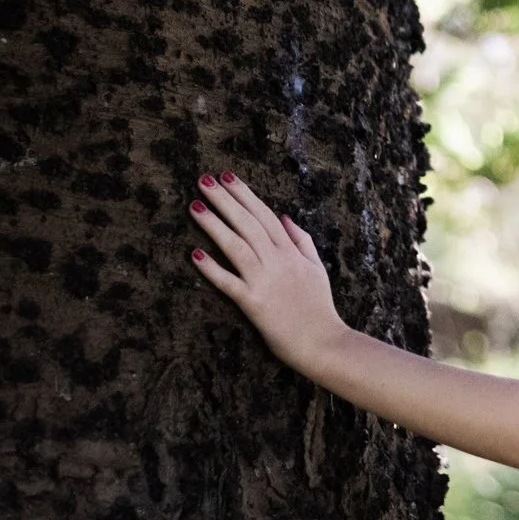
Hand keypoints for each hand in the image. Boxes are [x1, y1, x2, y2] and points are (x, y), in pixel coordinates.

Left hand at [187, 171, 351, 373]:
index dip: (244, 195)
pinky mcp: (253, 304)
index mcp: (291, 252)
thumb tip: (284, 217)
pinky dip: (212, 269)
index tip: (227, 177)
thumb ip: (302, 241)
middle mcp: (277, 261)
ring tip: (195, 206)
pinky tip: (196, 254)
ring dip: (214, 225)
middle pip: (247, 224)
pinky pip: (229, 283)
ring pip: (236, 246)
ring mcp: (265, 281)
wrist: (323, 342)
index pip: (264, 215)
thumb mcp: (317, 268)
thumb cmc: (319, 307)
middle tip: (204, 180)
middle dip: (225, 200)